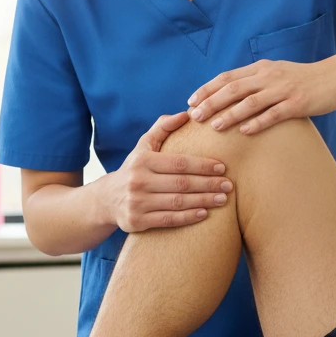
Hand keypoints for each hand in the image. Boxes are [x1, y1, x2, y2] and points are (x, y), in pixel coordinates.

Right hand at [103, 112, 232, 232]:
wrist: (106, 199)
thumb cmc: (134, 169)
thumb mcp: (143, 146)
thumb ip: (162, 128)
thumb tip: (185, 114)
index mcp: (143, 161)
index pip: (179, 163)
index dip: (203, 165)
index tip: (222, 167)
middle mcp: (138, 181)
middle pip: (182, 183)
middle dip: (208, 184)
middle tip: (229, 185)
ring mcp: (136, 203)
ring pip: (177, 202)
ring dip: (203, 201)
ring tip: (222, 199)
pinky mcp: (136, 222)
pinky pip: (168, 220)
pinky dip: (187, 217)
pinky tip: (204, 214)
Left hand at [187, 58, 335, 134]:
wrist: (335, 77)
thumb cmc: (303, 79)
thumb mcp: (276, 72)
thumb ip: (256, 80)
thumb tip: (230, 92)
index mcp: (261, 68)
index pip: (227, 77)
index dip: (207, 89)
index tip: (191, 101)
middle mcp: (269, 77)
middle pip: (233, 89)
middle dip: (211, 102)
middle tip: (194, 116)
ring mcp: (283, 90)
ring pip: (250, 102)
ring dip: (229, 114)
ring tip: (214, 125)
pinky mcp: (297, 104)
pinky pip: (273, 114)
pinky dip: (257, 123)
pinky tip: (244, 131)